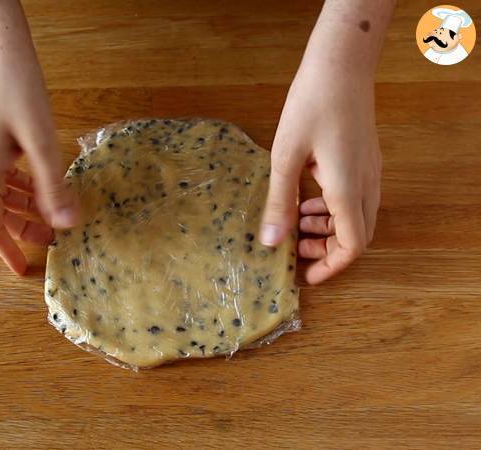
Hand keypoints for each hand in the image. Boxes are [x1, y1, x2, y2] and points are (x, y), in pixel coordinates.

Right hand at [0, 51, 77, 274]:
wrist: (2, 51)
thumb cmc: (18, 92)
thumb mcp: (41, 143)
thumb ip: (54, 185)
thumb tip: (68, 224)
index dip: (7, 250)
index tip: (22, 271)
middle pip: (1, 211)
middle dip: (25, 229)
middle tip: (54, 240)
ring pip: (7, 194)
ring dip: (30, 208)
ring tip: (56, 217)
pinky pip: (12, 176)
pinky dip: (30, 188)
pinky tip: (50, 187)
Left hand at [259, 64, 380, 284]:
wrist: (341, 63)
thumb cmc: (311, 105)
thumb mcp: (286, 156)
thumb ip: (279, 201)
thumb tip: (269, 242)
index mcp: (347, 189)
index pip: (352, 246)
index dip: (329, 266)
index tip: (304, 274)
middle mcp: (365, 185)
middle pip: (355, 236)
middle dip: (325, 249)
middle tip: (293, 248)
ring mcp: (368, 171)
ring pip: (355, 217)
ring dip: (326, 228)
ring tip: (294, 223)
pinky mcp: (363, 160)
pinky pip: (353, 198)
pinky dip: (330, 208)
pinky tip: (305, 198)